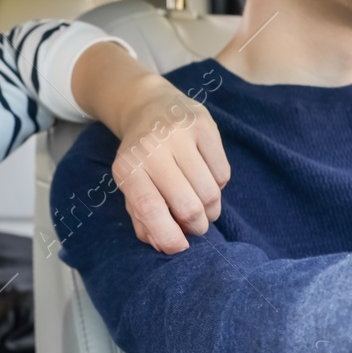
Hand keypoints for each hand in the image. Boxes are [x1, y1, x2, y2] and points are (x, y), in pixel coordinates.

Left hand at [71, 43, 230, 252]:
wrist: (148, 104)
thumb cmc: (140, 156)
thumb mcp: (130, 184)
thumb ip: (142, 217)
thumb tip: (163, 246)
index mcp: (128, 167)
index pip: (150, 208)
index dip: (168, 236)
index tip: (180, 248)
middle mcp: (153, 148)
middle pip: (187, 204)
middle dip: (196, 226)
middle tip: (196, 227)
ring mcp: (180, 134)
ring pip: (210, 192)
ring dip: (210, 210)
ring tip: (203, 208)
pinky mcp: (205, 125)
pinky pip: (223, 173)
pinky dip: (218, 186)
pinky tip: (206, 179)